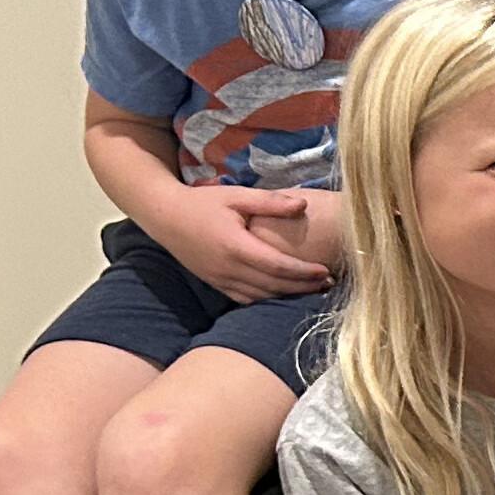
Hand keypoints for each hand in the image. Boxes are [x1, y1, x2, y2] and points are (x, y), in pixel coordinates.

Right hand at [149, 184, 332, 304]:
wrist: (164, 216)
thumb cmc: (204, 203)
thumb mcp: (237, 196)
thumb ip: (270, 201)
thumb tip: (303, 204)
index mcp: (235, 246)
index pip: (278, 267)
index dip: (305, 273)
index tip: (326, 270)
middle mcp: (228, 268)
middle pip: (274, 286)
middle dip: (304, 287)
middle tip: (329, 283)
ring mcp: (220, 280)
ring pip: (262, 296)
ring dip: (289, 295)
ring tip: (314, 289)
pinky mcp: (215, 284)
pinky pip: (246, 299)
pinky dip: (268, 298)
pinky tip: (285, 293)